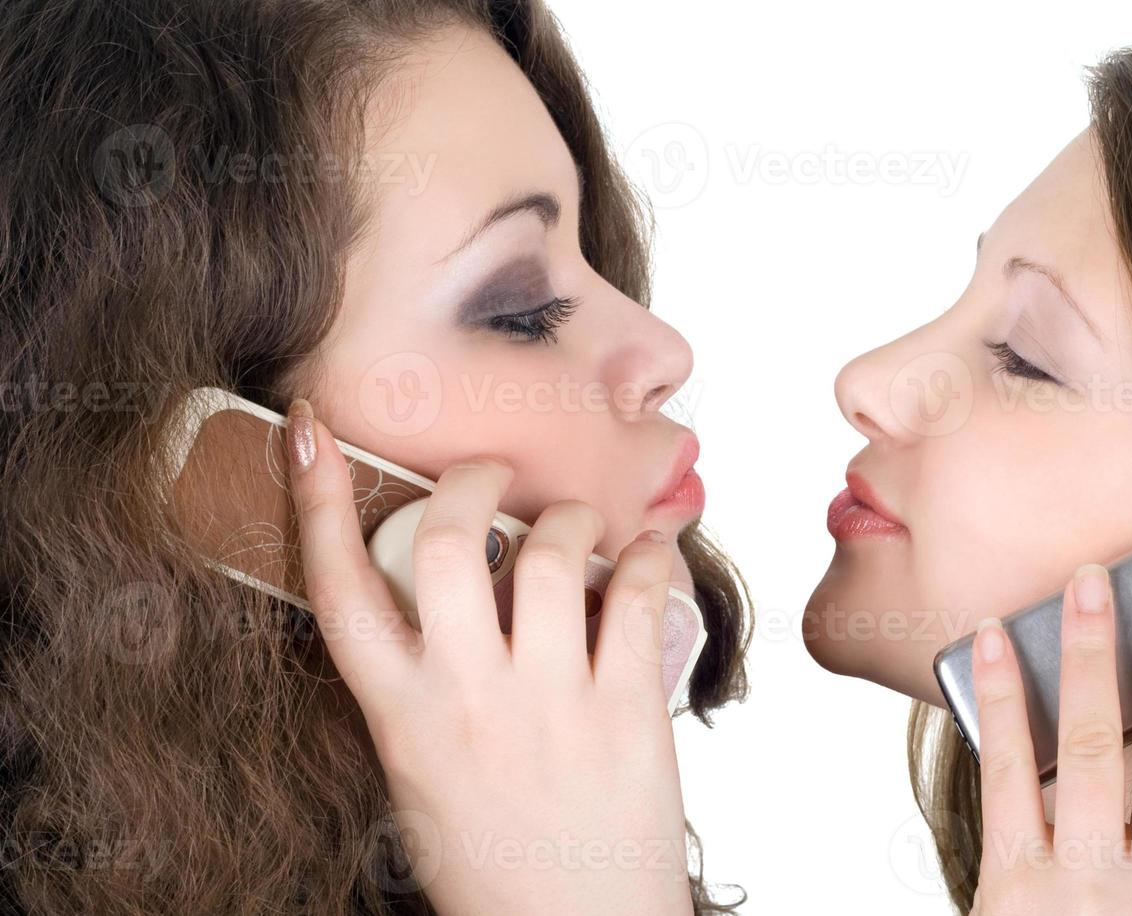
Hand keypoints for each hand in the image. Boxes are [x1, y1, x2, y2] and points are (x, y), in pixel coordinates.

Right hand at [284, 398, 692, 915]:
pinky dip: (648, 556)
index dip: (313, 501)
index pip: (338, 588)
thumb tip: (448, 595)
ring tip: (579, 527)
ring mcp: (551, 702)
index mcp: (401, 716)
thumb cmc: (495, 865)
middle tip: (494, 475)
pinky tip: (647, 553)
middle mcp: (469, 699)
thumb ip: (422, 688)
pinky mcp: (627, 710)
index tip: (314, 435)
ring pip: (553, 553)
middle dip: (471, 481)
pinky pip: (639, 597)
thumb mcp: (422, 776)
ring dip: (571, 517)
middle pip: (451, 541)